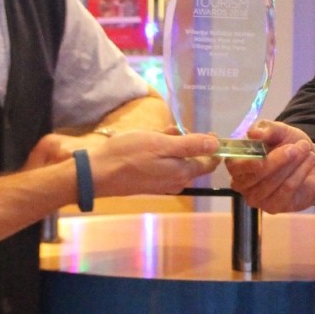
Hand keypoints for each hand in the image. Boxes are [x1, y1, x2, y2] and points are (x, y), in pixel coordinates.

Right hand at [87, 130, 219, 196]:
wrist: (97, 173)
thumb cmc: (130, 154)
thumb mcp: (162, 144)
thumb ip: (191, 145)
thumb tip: (217, 144)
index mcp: (183, 173)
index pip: (210, 163)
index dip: (213, 147)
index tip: (211, 131)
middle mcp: (176, 182)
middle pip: (194, 161)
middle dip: (190, 143)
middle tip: (178, 129)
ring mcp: (163, 184)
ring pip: (178, 161)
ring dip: (174, 146)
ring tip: (162, 132)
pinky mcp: (150, 183)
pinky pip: (165, 165)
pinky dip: (163, 152)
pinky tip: (151, 142)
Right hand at [224, 120, 314, 212]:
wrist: (309, 160)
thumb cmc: (287, 144)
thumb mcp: (279, 130)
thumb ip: (266, 129)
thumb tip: (253, 133)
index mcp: (236, 163)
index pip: (235, 165)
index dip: (249, 160)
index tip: (265, 149)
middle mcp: (241, 184)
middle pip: (256, 175)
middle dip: (279, 159)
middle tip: (297, 147)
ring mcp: (256, 198)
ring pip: (273, 183)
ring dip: (293, 165)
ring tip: (306, 150)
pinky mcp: (273, 207)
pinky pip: (287, 190)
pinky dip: (300, 173)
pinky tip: (309, 162)